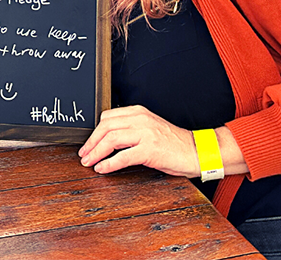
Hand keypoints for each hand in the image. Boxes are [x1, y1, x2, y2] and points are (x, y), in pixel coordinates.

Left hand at [78, 105, 198, 177]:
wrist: (196, 151)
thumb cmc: (173, 143)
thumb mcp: (149, 128)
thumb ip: (130, 128)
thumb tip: (107, 139)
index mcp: (138, 112)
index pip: (107, 117)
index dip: (94, 131)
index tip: (88, 143)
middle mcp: (140, 119)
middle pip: (105, 127)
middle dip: (91, 142)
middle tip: (84, 154)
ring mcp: (145, 133)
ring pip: (111, 139)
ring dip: (96, 152)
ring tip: (89, 162)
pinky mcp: (150, 150)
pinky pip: (123, 156)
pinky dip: (109, 163)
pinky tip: (102, 168)